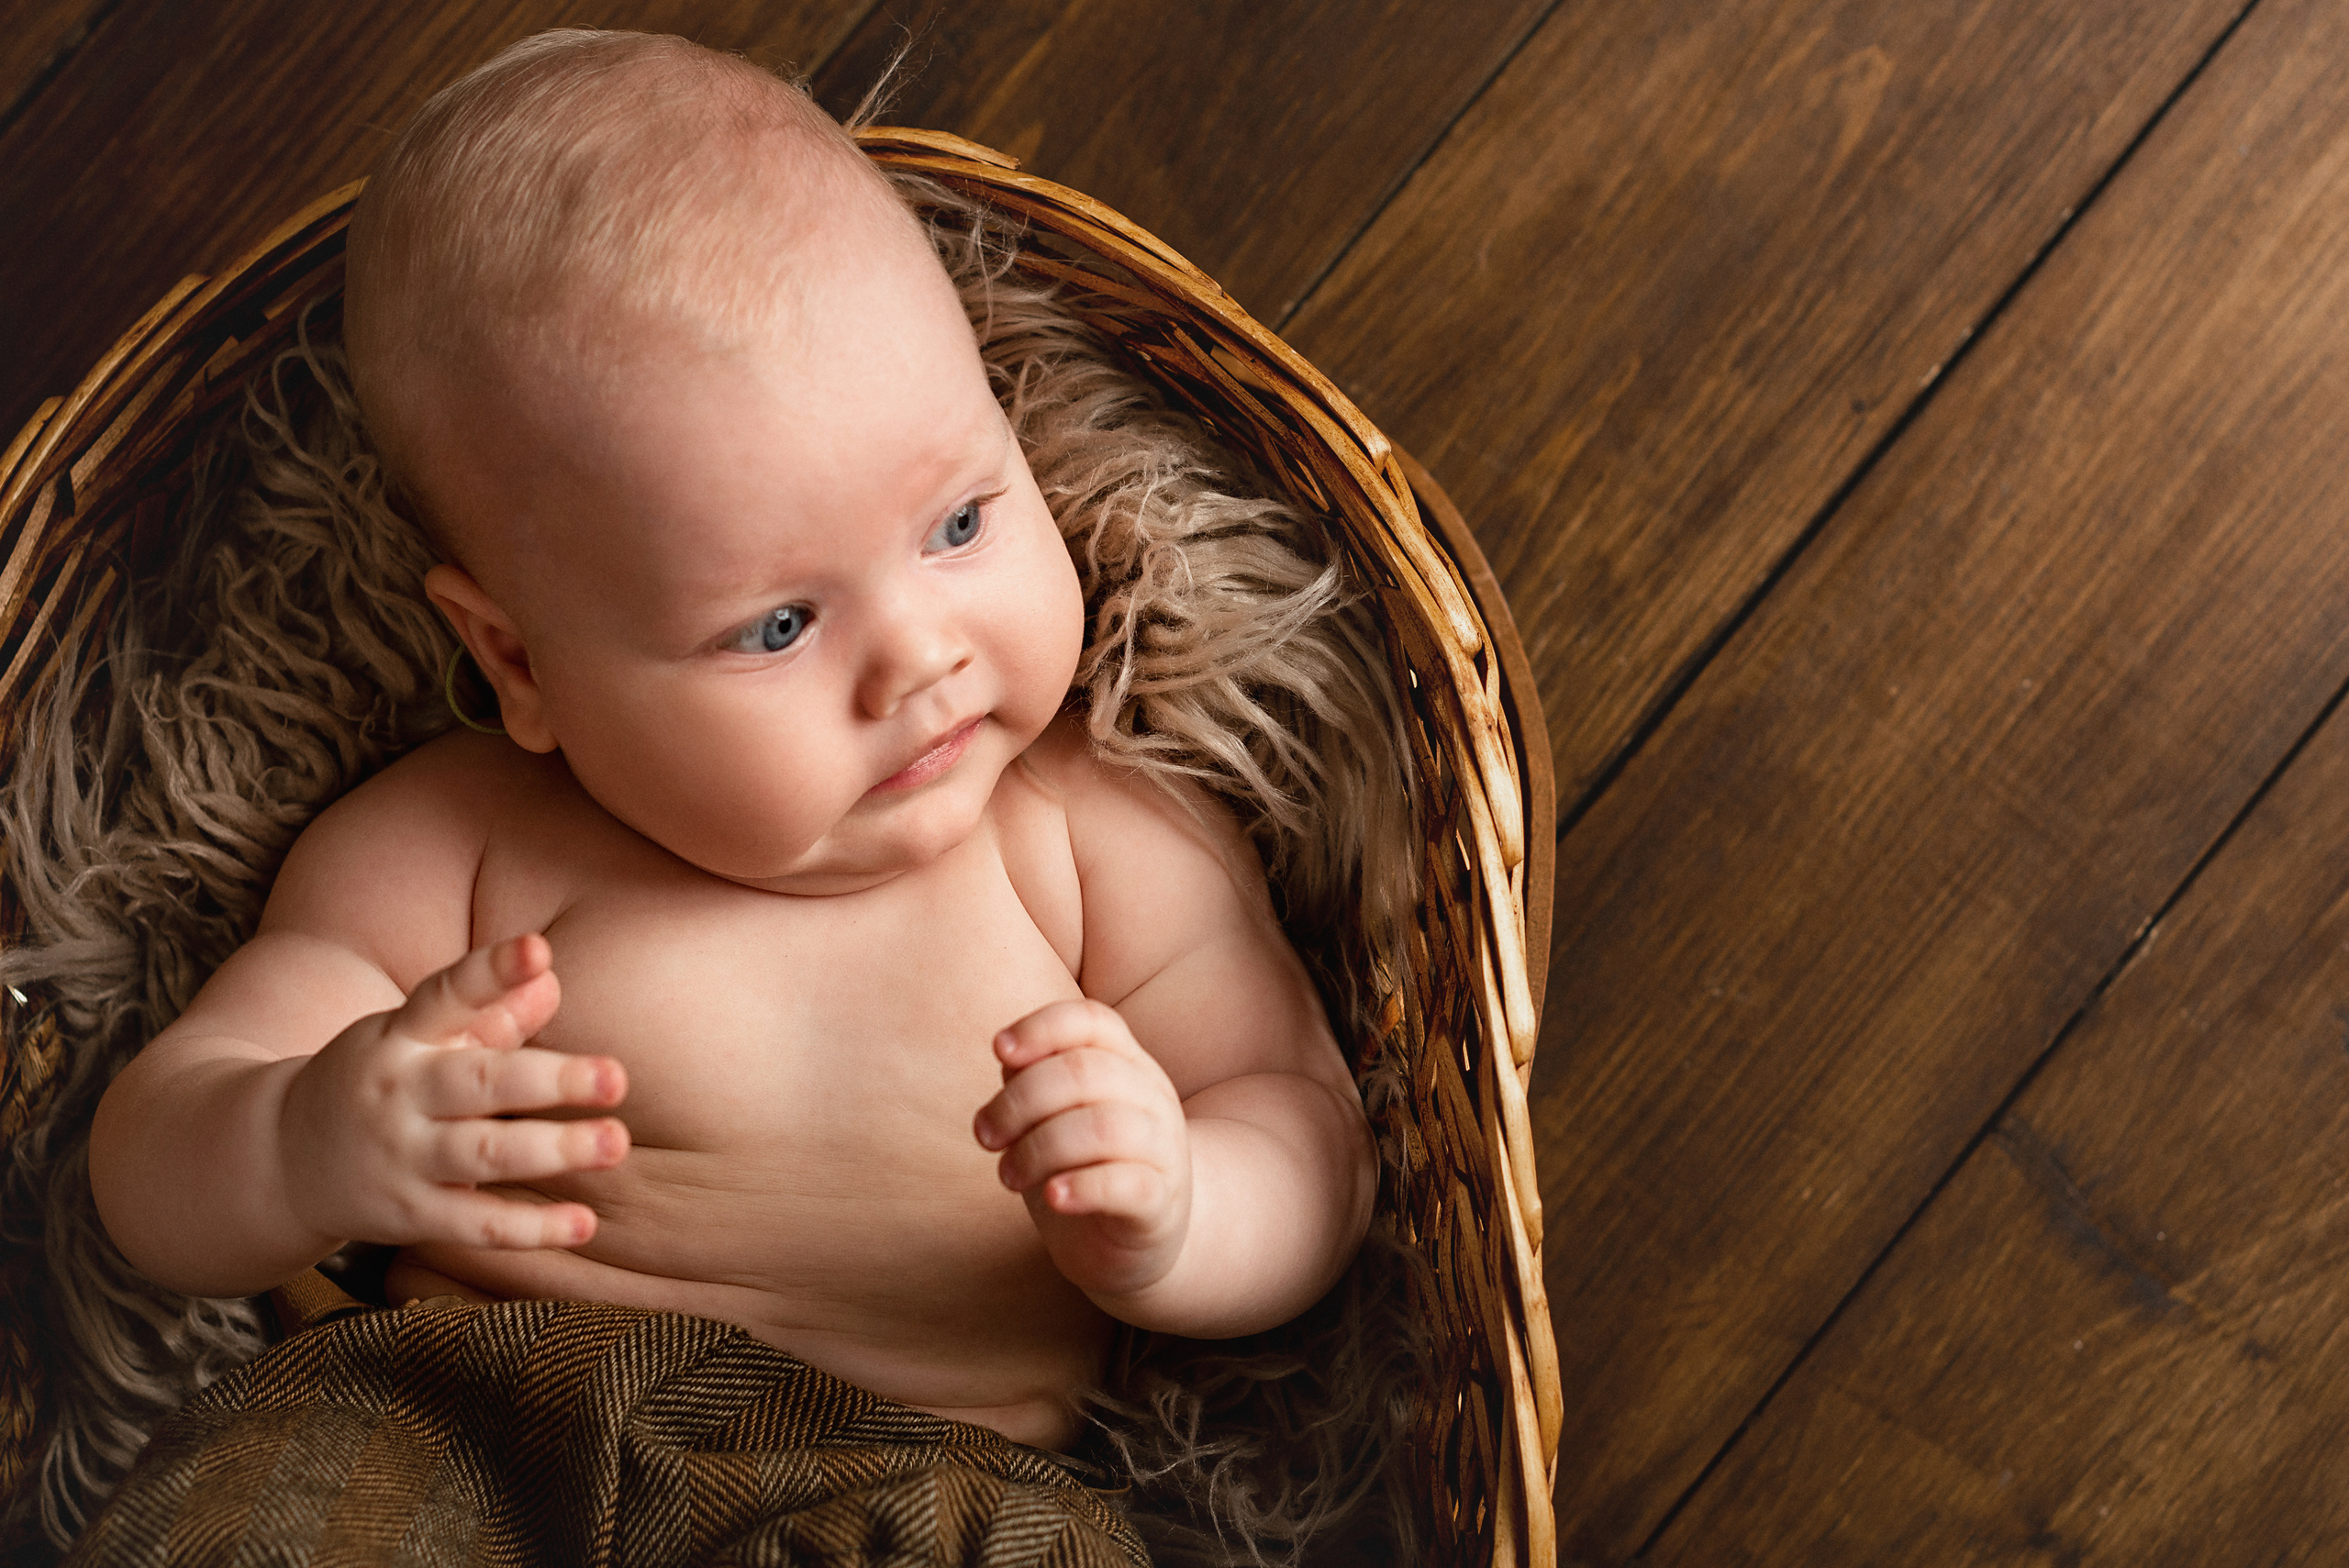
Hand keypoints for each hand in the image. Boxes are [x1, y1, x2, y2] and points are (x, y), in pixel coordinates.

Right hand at [277, 934, 626, 1251]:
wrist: (278, 1158)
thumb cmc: (383, 1081)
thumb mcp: (419, 1037)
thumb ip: (488, 1012)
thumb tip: (550, 978)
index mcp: (402, 1035)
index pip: (446, 995)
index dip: (490, 971)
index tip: (536, 949)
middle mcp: (400, 1092)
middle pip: (478, 1082)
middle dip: (548, 1079)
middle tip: (616, 1077)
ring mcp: (401, 1156)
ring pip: (482, 1155)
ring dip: (552, 1151)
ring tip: (615, 1142)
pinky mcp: (408, 1215)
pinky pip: (475, 1225)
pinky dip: (530, 1229)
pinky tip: (584, 1223)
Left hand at [972, 998, 1191, 1302]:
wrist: (1140, 1239)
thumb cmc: (1084, 1166)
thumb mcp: (1055, 1117)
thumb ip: (1034, 1081)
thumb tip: (1009, 1056)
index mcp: (1126, 1064)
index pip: (1093, 1022)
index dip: (1042, 1027)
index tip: (998, 1051)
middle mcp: (1152, 1097)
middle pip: (1086, 1072)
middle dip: (1020, 1101)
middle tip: (986, 1137)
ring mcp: (1164, 1150)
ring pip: (1104, 1127)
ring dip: (1039, 1149)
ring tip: (1008, 1175)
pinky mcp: (1161, 1204)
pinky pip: (1127, 1184)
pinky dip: (1082, 1187)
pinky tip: (1052, 1197)